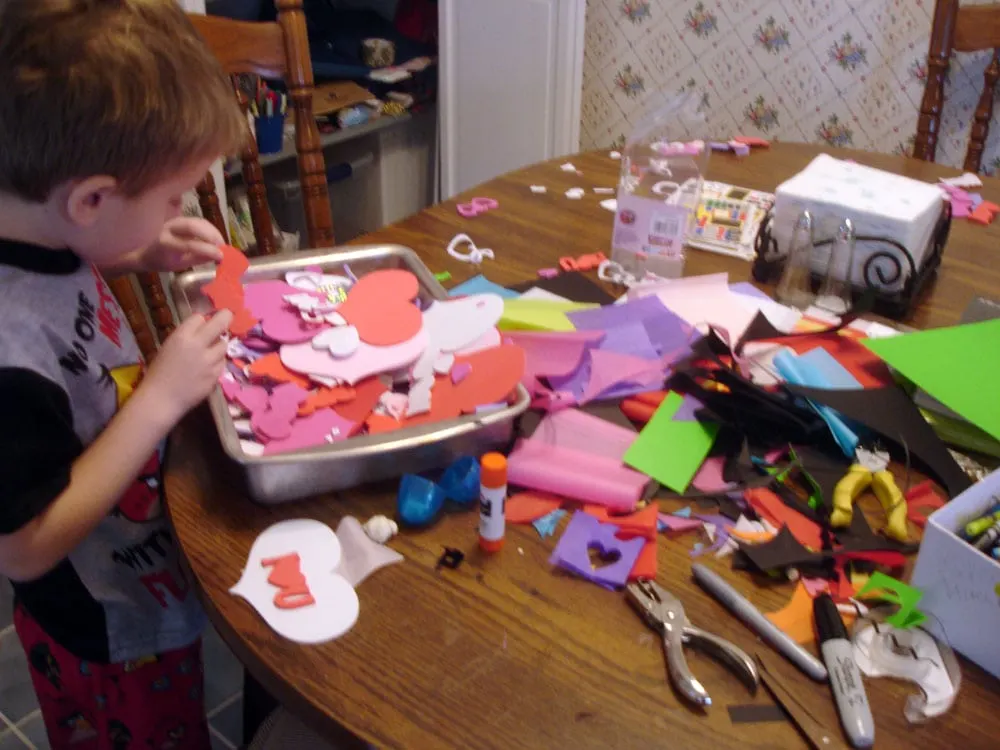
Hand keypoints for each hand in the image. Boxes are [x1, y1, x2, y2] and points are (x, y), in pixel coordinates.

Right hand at [138, 310, 232, 427]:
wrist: (161, 399)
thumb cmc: (159, 373)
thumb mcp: (168, 347)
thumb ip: (185, 336)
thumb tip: (203, 327)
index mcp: (181, 337)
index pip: (199, 317)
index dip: (201, 321)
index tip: (201, 325)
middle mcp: (198, 345)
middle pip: (221, 322)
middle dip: (225, 318)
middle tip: (226, 317)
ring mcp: (209, 361)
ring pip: (224, 345)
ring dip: (218, 346)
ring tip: (209, 353)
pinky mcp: (216, 375)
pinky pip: (222, 362)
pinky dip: (217, 363)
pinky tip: (207, 369)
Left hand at [142, 217, 225, 270]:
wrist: (146, 253)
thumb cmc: (162, 262)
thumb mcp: (180, 266)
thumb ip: (198, 259)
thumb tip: (219, 258)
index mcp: (165, 243)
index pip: (190, 244)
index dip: (208, 250)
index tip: (221, 257)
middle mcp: (169, 228)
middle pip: (194, 226)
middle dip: (212, 236)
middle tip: (223, 247)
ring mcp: (175, 221)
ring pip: (199, 221)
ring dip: (213, 232)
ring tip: (221, 244)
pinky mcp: (182, 219)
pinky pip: (199, 221)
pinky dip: (210, 229)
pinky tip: (216, 238)